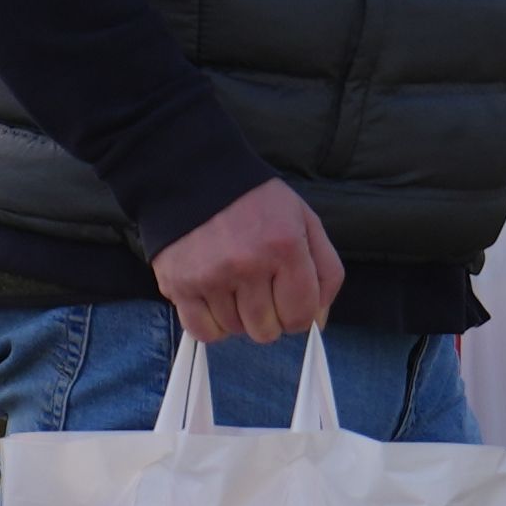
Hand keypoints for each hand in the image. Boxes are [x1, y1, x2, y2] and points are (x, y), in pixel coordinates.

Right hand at [154, 178, 343, 344]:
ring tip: (234, 283)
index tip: (289, 300)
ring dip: (238, 316)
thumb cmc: (255, 201)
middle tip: (260, 288)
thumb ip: (325, 270)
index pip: (300, 316)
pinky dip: (212, 323)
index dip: (298, 314)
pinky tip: (215, 299)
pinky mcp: (180, 284)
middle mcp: (248, 264)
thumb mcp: (305, 221)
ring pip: (235, 331)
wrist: (195, 174)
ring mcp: (211, 276)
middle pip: (267, 331)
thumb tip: (317, 320)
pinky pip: (203, 331)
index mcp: (285, 247)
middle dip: (269, 316)